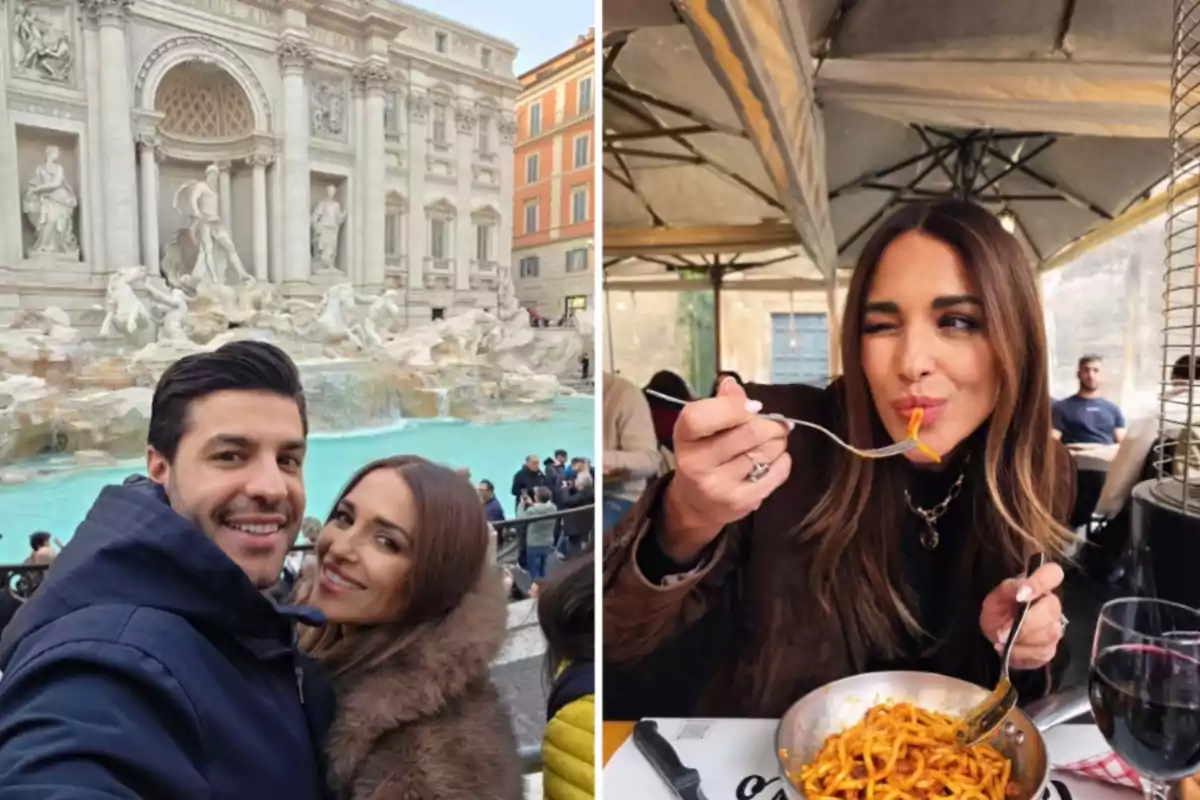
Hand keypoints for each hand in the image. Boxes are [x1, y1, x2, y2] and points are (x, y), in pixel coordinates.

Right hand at [661, 378, 791, 561]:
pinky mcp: (740, 502)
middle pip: (748, 433)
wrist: (696, 505)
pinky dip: (782, 461)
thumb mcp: (703, 429)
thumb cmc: (703, 456)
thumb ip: (720, 404)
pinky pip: (776, 472)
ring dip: (778, 442)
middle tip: (775, 425)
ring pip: (766, 452)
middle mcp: (696, 463)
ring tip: (772, 443)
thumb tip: (732, 383)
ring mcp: (717, 485)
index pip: (701, 416)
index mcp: (684, 437)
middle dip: (770, 425)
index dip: (733, 407)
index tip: (754, 407)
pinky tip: (774, 461)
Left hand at [978, 561, 1065, 670]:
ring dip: (1022, 640)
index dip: (1041, 582)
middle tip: (1002, 632)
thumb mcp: (995, 597)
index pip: (1053, 573)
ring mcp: (1054, 627)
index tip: (1021, 595)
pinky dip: (1022, 654)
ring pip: (1050, 633)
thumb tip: (1022, 591)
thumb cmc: (998, 611)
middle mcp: (1051, 604)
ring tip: (1002, 641)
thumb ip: (1008, 590)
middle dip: (1026, 623)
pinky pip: (1043, 652)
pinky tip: (1009, 650)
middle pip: (1052, 609)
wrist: (996, 636)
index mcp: (1038, 585)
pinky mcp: (1051, 648)